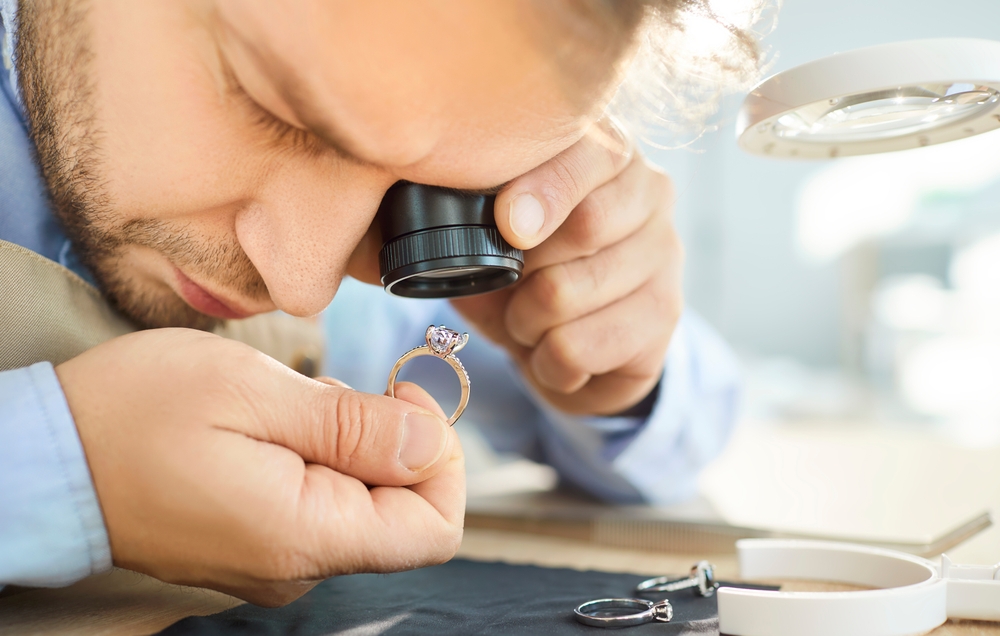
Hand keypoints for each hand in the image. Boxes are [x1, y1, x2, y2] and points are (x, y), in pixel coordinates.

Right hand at [56, 328, 462, 605]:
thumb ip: (354, 427)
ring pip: (364, 504)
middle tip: (337, 390)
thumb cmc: (136, 414)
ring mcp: (277, 562)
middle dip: (392, 442)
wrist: (47, 457)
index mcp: (305, 537)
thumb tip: (431, 442)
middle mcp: (298, 568)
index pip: (434, 529)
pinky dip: (322, 459)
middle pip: (403, 513)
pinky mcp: (259, 546)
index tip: (405, 396)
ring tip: (294, 407)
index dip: (443, 459)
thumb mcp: (254, 393)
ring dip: (353, 445)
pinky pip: (323, 506)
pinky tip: (279, 426)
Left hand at [452, 118, 682, 415]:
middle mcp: (649, 193)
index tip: (509, 224)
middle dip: (523, 270)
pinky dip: (547, 362)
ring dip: (525, 323)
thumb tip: (453, 214)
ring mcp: (665, 254)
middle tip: (511, 287)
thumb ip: (475, 208)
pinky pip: (579, 346)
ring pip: (569, 293)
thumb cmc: (525, 273)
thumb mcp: (491, 233)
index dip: (543, 191)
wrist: (571, 348)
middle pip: (585, 225)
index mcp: (605, 151)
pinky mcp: (666, 316)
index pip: (589, 154)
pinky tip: (553, 354)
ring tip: (527, 323)